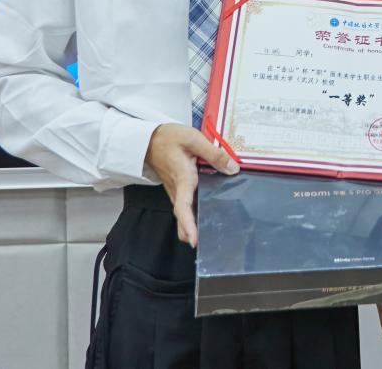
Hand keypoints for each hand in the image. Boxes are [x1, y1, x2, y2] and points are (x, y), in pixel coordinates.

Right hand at [144, 123, 238, 246]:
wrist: (149, 138)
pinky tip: (204, 215)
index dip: (188, 225)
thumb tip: (233, 169)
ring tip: (209, 234)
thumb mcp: (194, 139)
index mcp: (183, 178)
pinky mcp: (176, 188)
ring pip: (183, 213)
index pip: (183, 207)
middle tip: (207, 245)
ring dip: (191, 226)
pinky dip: (191, 215)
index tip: (194, 240)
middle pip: (182, 217)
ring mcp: (175, 190)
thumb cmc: (169, 138)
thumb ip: (214, 154)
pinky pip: (184, 205)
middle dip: (191, 233)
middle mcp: (178, 189)